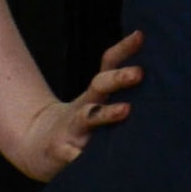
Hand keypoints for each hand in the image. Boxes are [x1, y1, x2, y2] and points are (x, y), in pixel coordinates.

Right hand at [8, 31, 143, 182]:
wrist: (37, 147)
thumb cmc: (80, 126)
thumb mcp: (99, 107)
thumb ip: (121, 94)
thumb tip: (154, 75)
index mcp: (96, 94)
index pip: (108, 65)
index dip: (123, 49)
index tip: (140, 35)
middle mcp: (85, 107)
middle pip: (100, 86)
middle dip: (119, 77)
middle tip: (139, 73)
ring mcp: (72, 128)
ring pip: (88, 117)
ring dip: (107, 113)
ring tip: (126, 109)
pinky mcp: (61, 152)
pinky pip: (71, 154)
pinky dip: (78, 155)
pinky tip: (85, 156)